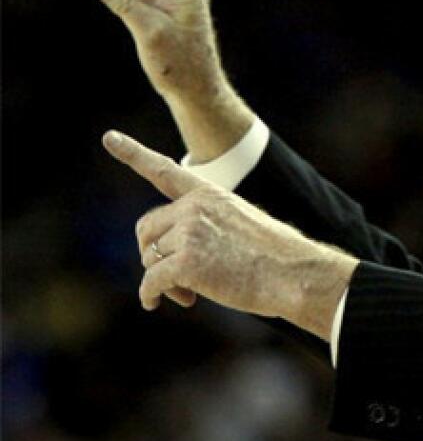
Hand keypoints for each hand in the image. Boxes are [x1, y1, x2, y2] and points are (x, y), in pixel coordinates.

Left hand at [103, 129, 358, 340]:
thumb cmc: (275, 258)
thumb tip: (174, 258)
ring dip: (161, 279)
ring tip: (188, 293)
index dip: (134, 154)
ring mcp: (189, 232)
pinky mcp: (186, 262)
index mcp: (210, 194)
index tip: (109, 138)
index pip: (164, 171)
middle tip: (174, 277)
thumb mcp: (243, 226)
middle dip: (153, 254)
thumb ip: (207, 227)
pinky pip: (150, 281)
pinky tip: (159, 303)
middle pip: (147, 229)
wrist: (295, 275)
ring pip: (149, 257)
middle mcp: (195, 207)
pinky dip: (151, 296)